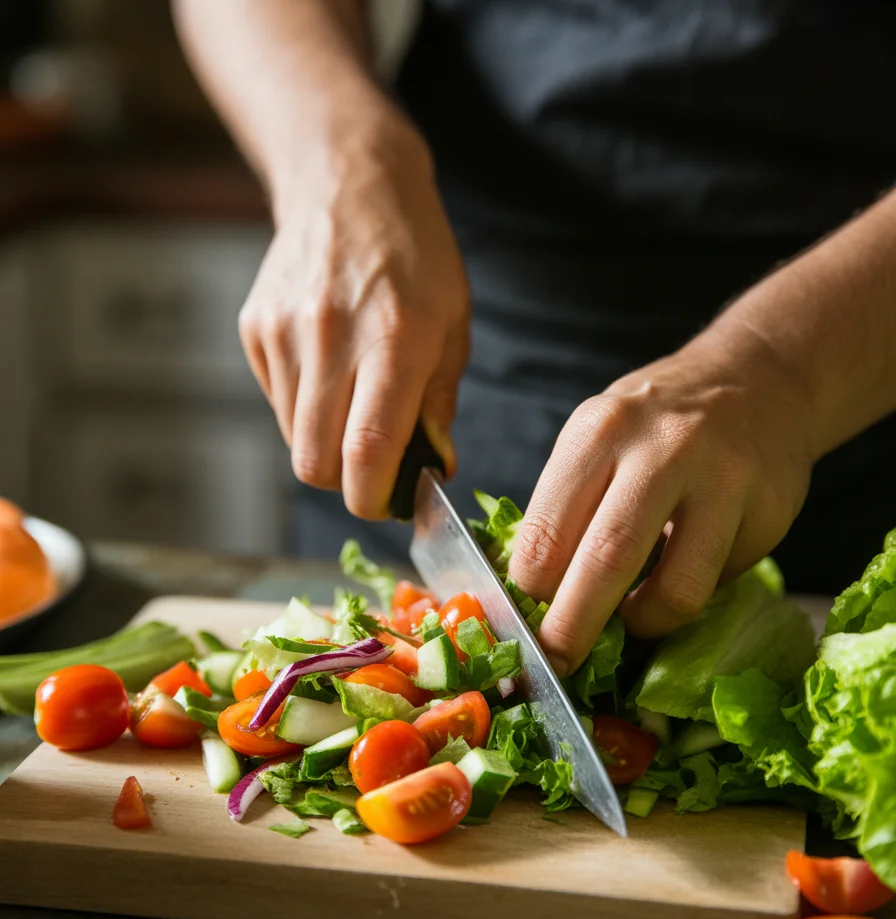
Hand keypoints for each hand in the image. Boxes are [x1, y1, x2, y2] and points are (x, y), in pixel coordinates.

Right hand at [239, 116, 469, 517]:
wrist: (348, 182)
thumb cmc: (416, 257)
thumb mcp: (452, 324)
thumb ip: (438, 404)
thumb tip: (434, 471)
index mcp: (394, 340)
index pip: (367, 451)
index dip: (372, 498)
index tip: (386, 502)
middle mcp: (331, 338)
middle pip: (315, 462)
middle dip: (345, 481)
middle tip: (373, 465)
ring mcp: (284, 332)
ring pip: (293, 438)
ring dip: (325, 442)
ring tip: (354, 400)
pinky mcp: (255, 328)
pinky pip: (277, 401)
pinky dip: (303, 406)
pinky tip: (327, 367)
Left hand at [507, 334, 815, 674]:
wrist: (757, 381)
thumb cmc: (655, 425)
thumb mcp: (597, 441)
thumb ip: (566, 509)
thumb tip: (528, 597)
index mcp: (598, 433)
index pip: (545, 533)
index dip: (528, 596)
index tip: (523, 628)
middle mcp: (661, 449)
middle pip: (605, 561)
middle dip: (572, 628)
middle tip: (558, 664)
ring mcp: (722, 479)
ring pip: (676, 589)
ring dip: (643, 622)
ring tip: (632, 618)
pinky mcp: (767, 510)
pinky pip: (717, 580)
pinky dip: (689, 594)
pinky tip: (680, 573)